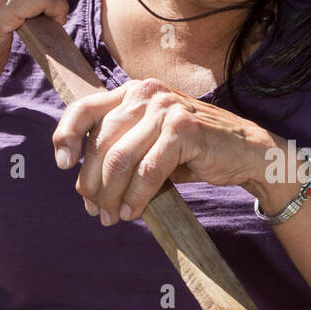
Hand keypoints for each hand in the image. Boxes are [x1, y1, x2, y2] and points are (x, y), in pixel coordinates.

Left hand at [51, 78, 277, 224]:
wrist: (247, 152)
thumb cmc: (195, 151)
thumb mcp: (152, 142)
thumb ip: (121, 150)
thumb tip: (85, 187)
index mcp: (133, 92)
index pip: (84, 108)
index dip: (66, 136)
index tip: (62, 166)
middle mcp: (146, 94)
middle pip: (100, 143)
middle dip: (92, 182)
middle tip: (94, 211)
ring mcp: (166, 109)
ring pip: (120, 159)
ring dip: (112, 195)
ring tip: (112, 217)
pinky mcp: (184, 129)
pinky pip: (148, 171)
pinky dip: (136, 197)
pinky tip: (132, 212)